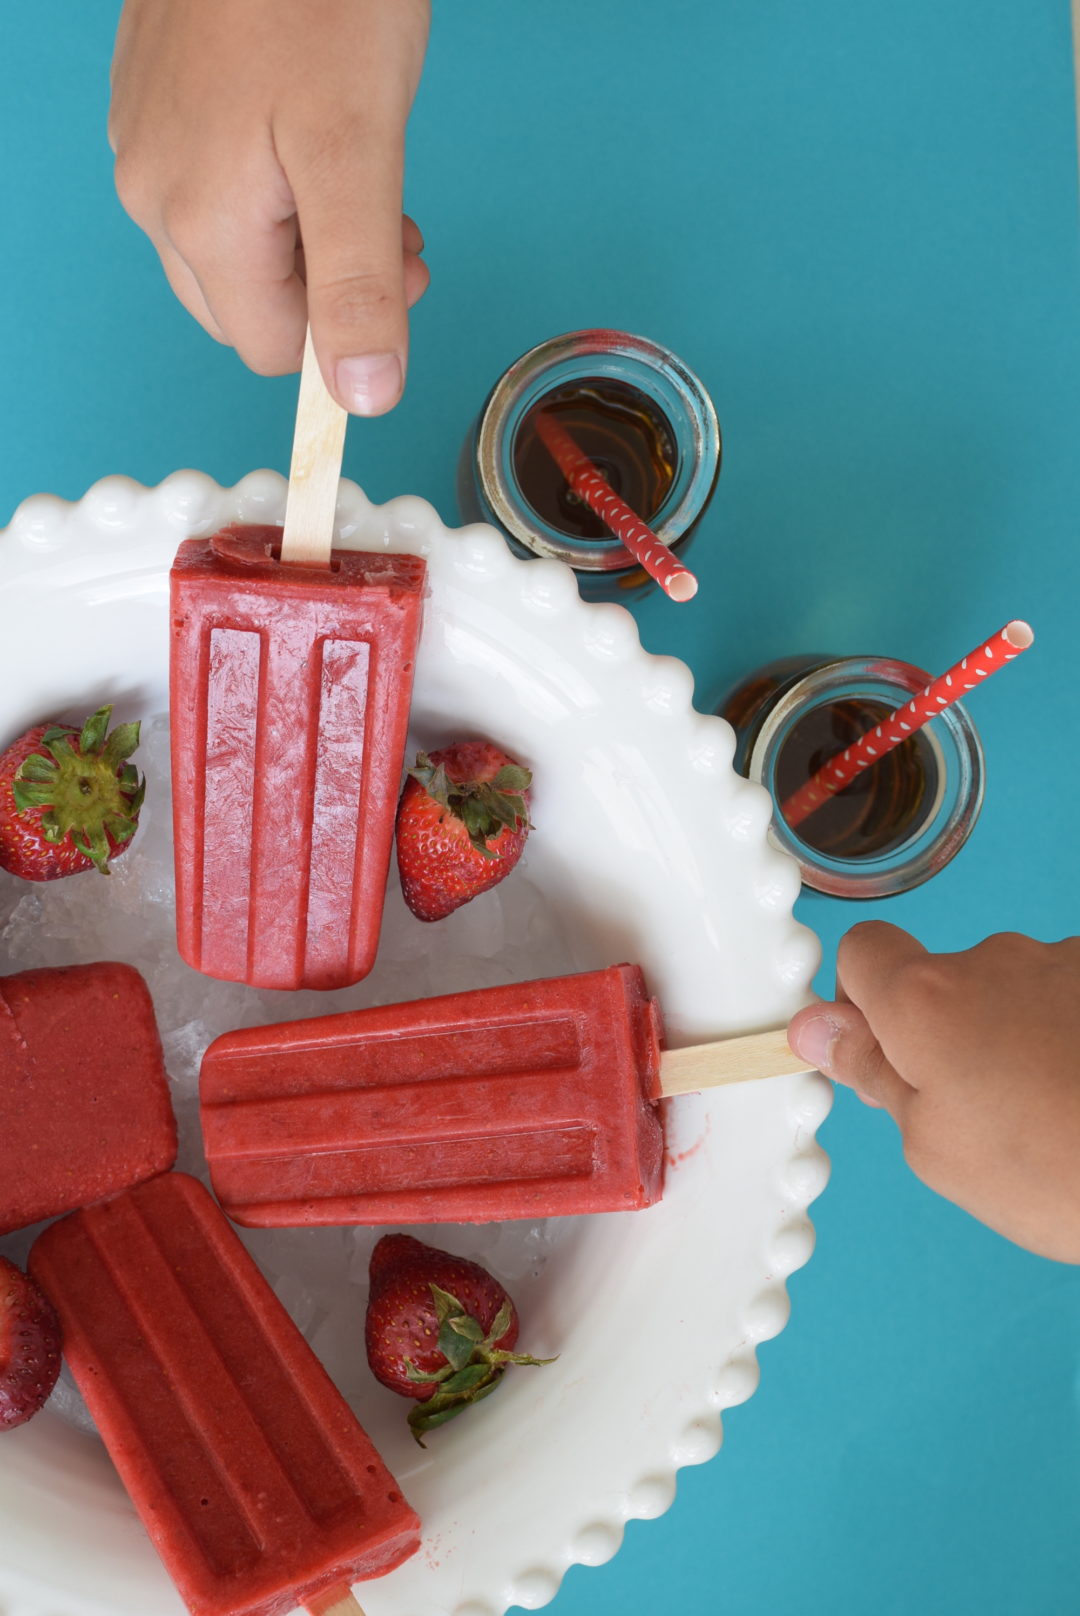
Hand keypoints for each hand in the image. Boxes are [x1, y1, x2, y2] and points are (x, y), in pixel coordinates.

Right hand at [110, 0, 430, 413]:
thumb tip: (360, 396)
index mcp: (197, 222)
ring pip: (235, 251)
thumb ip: (358, 285)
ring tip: (357, 171)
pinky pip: (218, 191)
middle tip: (391, 222)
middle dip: (328, 286)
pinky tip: (309, 132)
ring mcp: (147, 144)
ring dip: (307, 239)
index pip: (272, 349)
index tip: (400, 265)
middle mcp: (152, 194)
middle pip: (248, 307)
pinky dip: (276, 188)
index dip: (346, 329)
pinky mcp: (156, 104)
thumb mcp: (360, 155)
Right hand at [787, 923, 1079, 1262]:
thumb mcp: (936, 1148)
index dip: (859, 998)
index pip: (861, 950)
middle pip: (941, 979)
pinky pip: (1070, 997)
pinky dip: (1071, 1035)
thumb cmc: (1059, 1171)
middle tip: (980, 1112)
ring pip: (1012, 991)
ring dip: (1018, 1036)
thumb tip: (817, 1028)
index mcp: (925, 1001)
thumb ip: (873, 1075)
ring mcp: (1064, 962)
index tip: (877, 1049)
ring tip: (1056, 1113)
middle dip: (947, 1033)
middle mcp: (993, 960)